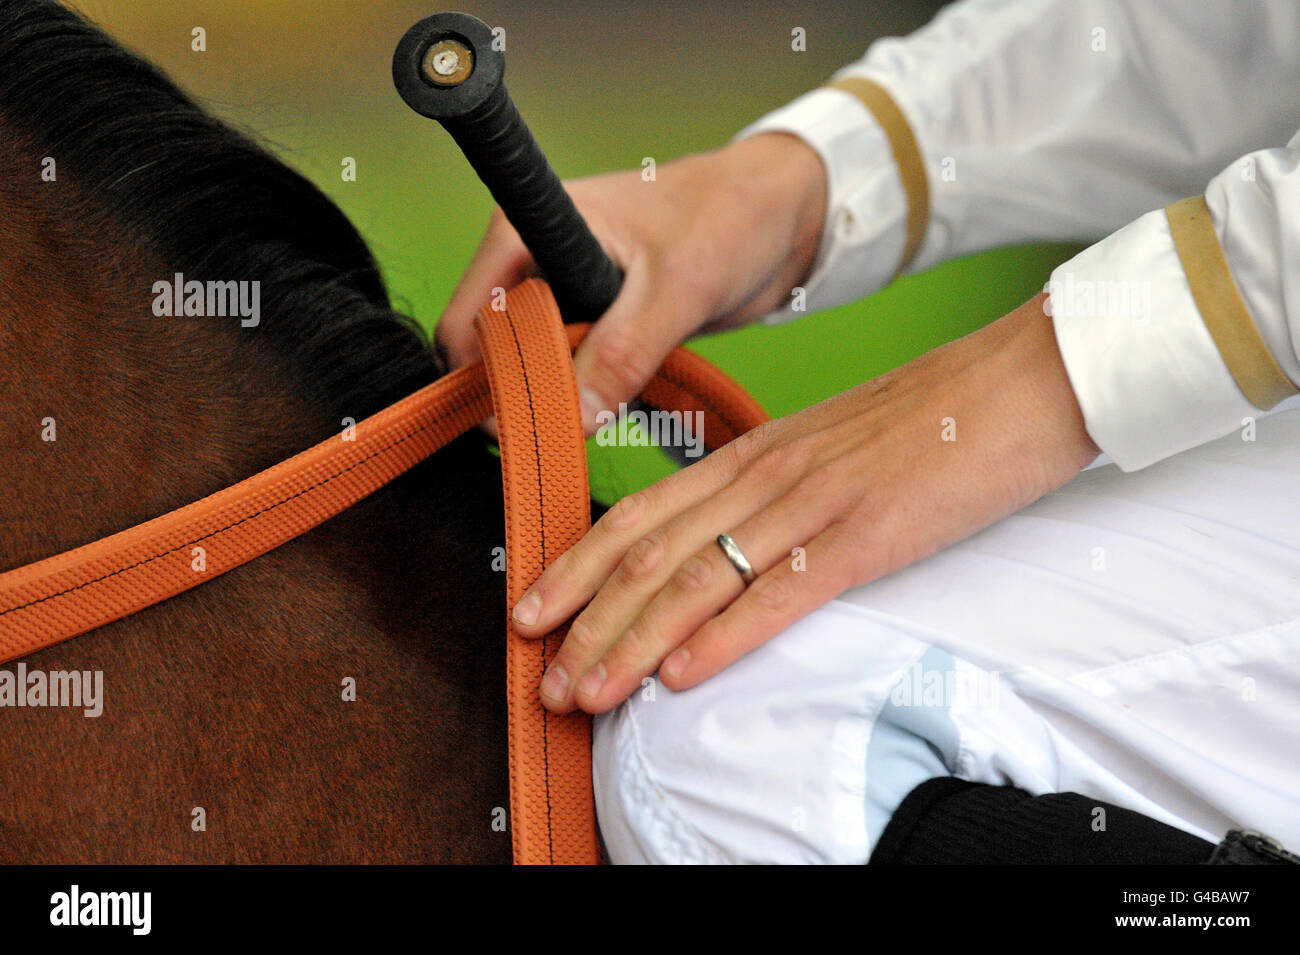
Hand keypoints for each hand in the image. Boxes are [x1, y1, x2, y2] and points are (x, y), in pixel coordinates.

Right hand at [436, 132, 826, 432]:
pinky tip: (612, 410)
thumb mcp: (678, 287)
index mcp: (526, 230)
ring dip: (557, 402)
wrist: (782, 214)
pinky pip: (569, 373)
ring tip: (592, 426)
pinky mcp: (595, 321)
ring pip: (530, 368)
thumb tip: (574, 418)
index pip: (470, 321)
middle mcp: (531, 260)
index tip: (516, 427)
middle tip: (561, 440)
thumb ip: (623, 352)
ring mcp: (562, 293)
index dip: (483, 378)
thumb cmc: (730, 217)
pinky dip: (584, 398)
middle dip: (520, 397)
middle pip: (490, 352)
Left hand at [513, 293, 1100, 713]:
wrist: (1024, 379)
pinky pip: (782, 591)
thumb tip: (726, 545)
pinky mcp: (869, 534)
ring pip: (698, 577)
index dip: (578, 566)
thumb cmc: (933, 418)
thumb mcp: (832, 448)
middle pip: (651, 553)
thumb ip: (774, 492)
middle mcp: (769, 474)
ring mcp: (815, 502)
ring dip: (632, 642)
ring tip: (586, 691)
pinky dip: (725, 637)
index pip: (642, 512)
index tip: (532, 609)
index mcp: (757, 452)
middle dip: (586, 620)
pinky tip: (683, 675)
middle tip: (541, 676)